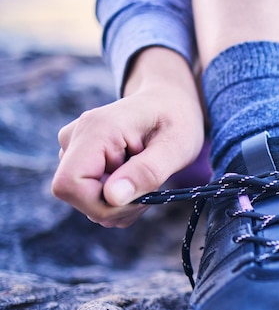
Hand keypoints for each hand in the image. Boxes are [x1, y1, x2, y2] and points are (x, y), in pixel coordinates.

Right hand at [51, 48, 204, 227]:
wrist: (169, 103)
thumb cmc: (177, 120)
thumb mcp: (176, 148)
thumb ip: (146, 172)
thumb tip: (112, 198)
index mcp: (98, 128)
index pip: (70, 184)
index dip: (102, 204)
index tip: (138, 196)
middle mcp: (76, 136)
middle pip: (76, 196)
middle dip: (117, 206)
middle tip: (150, 188)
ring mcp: (72, 147)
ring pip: (84, 201)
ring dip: (120, 204)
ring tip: (145, 179)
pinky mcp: (76, 159)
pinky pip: (89, 196)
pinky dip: (116, 200)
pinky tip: (134, 178)